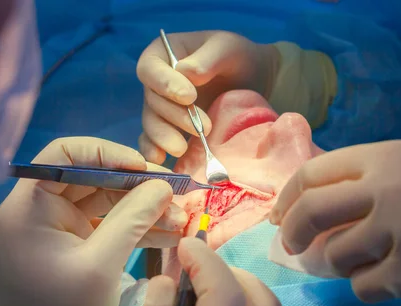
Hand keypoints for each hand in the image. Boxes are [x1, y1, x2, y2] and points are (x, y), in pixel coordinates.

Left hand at [0, 137, 188, 305]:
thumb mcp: (99, 265)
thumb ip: (131, 220)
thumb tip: (162, 187)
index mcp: (31, 205)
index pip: (64, 155)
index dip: (106, 153)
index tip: (144, 168)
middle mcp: (43, 207)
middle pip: (95, 177)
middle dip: (138, 187)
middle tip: (178, 195)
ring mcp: (62, 225)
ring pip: (108, 200)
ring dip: (145, 208)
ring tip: (183, 220)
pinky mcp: (78, 242)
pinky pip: (111, 223)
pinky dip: (138, 227)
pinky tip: (171, 233)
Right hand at [136, 30, 278, 162]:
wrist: (251, 82)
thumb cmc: (237, 59)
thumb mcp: (227, 49)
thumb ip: (207, 59)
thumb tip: (184, 72)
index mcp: (163, 54)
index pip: (150, 68)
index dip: (164, 84)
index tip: (189, 96)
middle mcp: (156, 82)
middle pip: (152, 101)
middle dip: (174, 116)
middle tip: (201, 128)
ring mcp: (160, 108)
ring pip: (151, 124)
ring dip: (164, 138)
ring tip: (182, 150)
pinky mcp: (169, 130)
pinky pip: (153, 141)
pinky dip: (154, 151)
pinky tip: (162, 162)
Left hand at [270, 140, 400, 302]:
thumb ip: (361, 180)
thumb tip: (306, 210)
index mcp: (383, 156)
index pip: (311, 174)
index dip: (287, 198)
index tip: (279, 217)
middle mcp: (387, 187)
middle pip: (311, 211)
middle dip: (290, 234)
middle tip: (290, 248)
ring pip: (335, 255)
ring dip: (339, 265)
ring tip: (366, 261)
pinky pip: (363, 287)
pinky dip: (368, 287)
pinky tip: (391, 279)